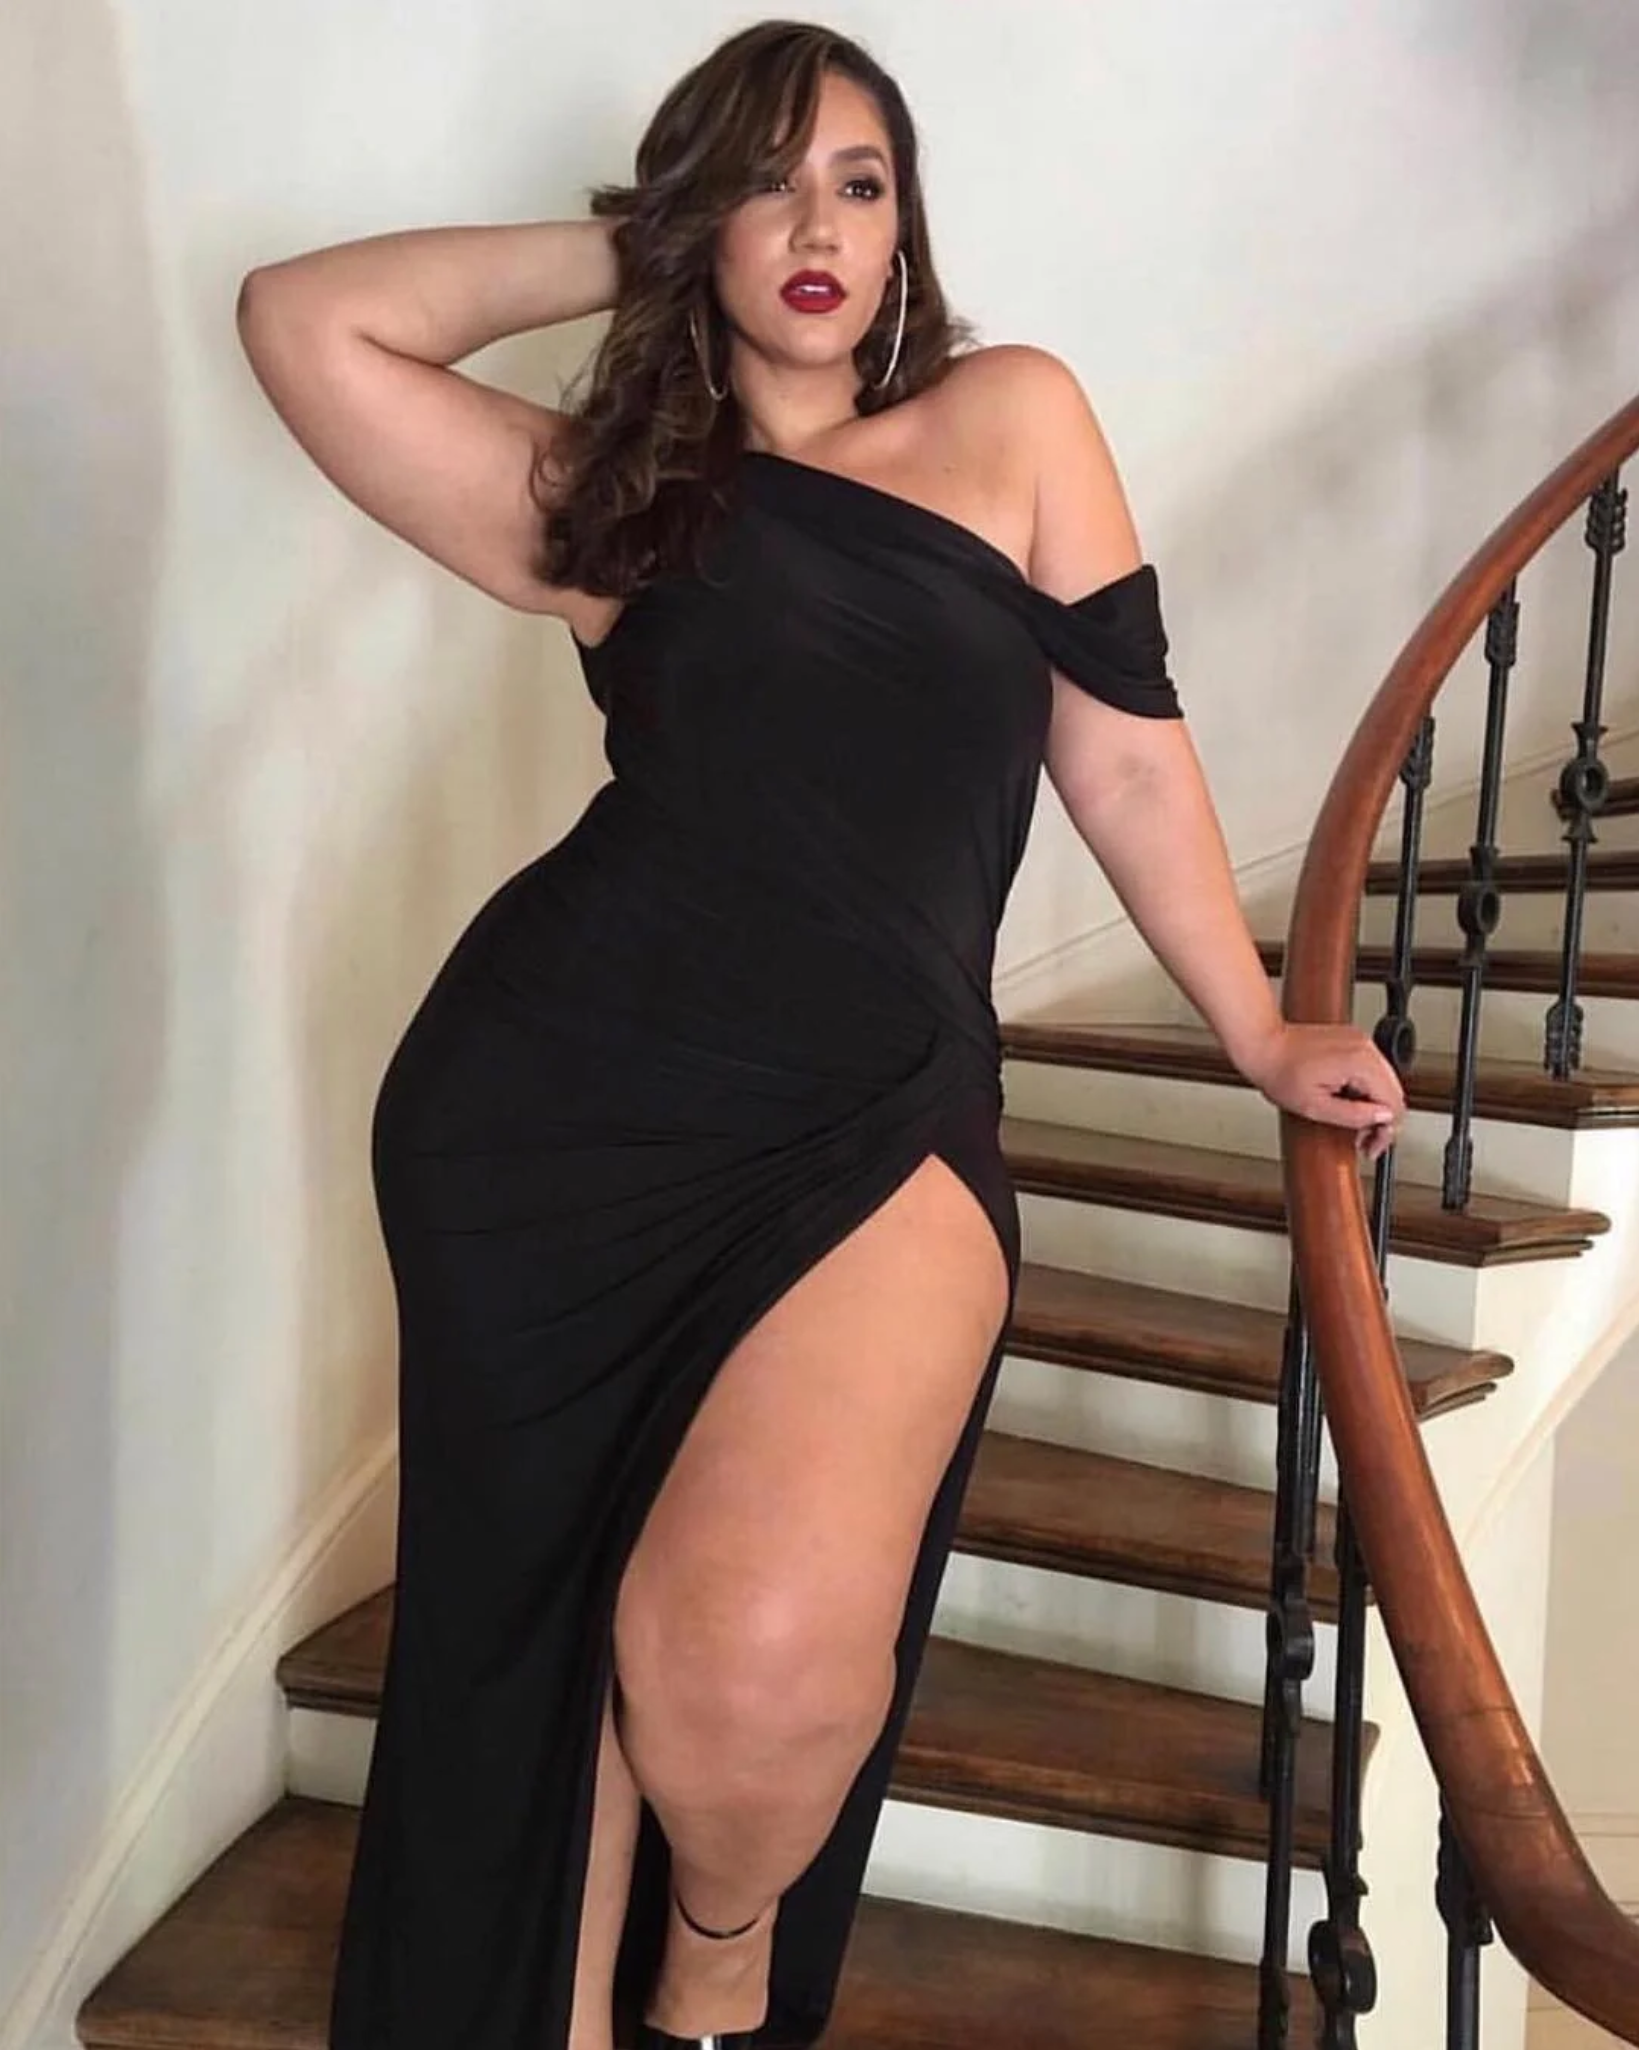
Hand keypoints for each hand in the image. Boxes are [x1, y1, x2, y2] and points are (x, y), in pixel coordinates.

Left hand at [1236, 1022, 1406, 1162]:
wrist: (1264, 1046)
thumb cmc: (1279, 1072)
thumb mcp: (1315, 1107)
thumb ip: (1354, 1116)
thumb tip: (1383, 1119)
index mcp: (1359, 1062)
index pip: (1394, 1102)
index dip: (1386, 1131)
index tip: (1373, 1146)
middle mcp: (1365, 1047)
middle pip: (1394, 1092)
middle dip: (1382, 1120)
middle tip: (1364, 1140)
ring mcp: (1360, 1041)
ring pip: (1386, 1082)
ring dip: (1375, 1105)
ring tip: (1354, 1123)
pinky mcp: (1353, 1041)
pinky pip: (1372, 1070)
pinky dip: (1367, 1089)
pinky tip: (1350, 1100)